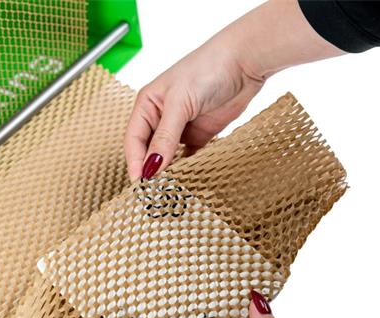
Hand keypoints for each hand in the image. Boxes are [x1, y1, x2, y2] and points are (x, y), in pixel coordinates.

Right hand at [125, 0, 345, 179]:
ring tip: (168, 191)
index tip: (139, 183)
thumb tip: (152, 167)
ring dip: (167, 172)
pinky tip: (187, 181)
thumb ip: (165, 137)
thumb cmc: (208, 69)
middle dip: (149, 170)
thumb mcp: (180, 103)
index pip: (134, 140)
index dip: (135, 162)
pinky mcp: (201, 135)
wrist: (245, 62)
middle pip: (148, 151)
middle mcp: (160, 117)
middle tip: (153, 192)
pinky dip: (187, 169)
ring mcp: (180, 127)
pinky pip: (189, 158)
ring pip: (167, 157)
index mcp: (147, 105)